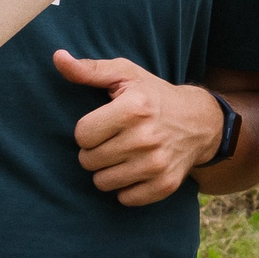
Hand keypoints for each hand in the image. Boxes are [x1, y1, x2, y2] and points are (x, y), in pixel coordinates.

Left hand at [55, 51, 221, 204]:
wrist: (200, 121)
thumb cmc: (153, 95)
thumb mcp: (125, 75)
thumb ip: (89, 69)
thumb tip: (58, 58)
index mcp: (134, 108)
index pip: (82, 135)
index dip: (88, 130)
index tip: (103, 123)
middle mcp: (146, 138)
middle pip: (89, 160)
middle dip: (95, 151)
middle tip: (112, 140)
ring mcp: (157, 164)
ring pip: (103, 183)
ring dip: (107, 171)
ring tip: (122, 155)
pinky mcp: (165, 185)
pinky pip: (125, 199)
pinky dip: (126, 188)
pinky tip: (136, 170)